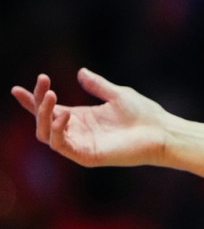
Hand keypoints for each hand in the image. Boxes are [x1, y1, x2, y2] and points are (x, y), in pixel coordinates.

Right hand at [11, 69, 171, 167]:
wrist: (162, 130)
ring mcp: (81, 145)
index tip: (16, 89)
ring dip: (44, 115)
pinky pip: (62, 146)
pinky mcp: (88, 156)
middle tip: (43, 84)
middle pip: (44, 120)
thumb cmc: (144, 114)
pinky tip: (63, 116)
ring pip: (47, 134)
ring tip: (51, 95)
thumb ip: (97, 85)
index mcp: (81, 117)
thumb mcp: (118, 94)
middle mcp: (77, 131)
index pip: (49, 109)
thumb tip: (80, 72)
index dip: (32, 100)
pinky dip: (57, 132)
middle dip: (37, 103)